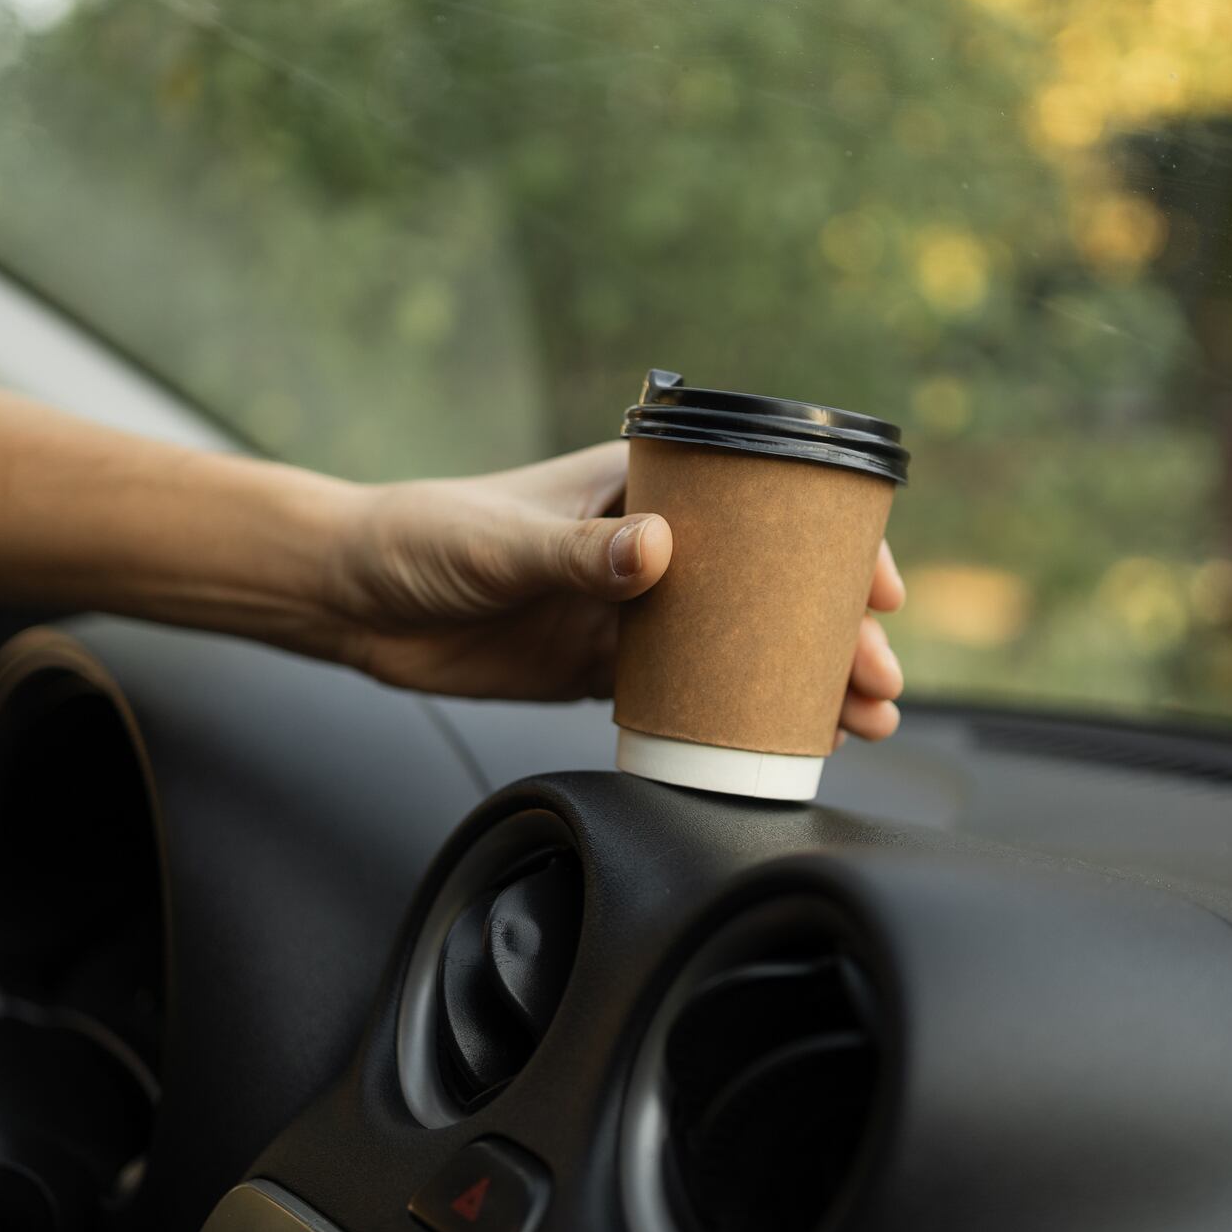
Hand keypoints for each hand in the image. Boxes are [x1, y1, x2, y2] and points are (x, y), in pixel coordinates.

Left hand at [323, 442, 906, 739]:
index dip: (829, 546)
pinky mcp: (602, 666)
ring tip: (859, 721)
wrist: (352, 599)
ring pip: (741, 646)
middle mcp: (650, 545)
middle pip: (769, 587)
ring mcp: (631, 609)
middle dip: (834, 632)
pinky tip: (781, 743)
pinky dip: (737, 715)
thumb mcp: (503, 541)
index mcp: (640, 488)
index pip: (761, 507)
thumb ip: (579, 551)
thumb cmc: (423, 537)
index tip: (876, 588)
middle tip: (879, 681)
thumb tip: (657, 553)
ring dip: (800, 681)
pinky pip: (688, 693)